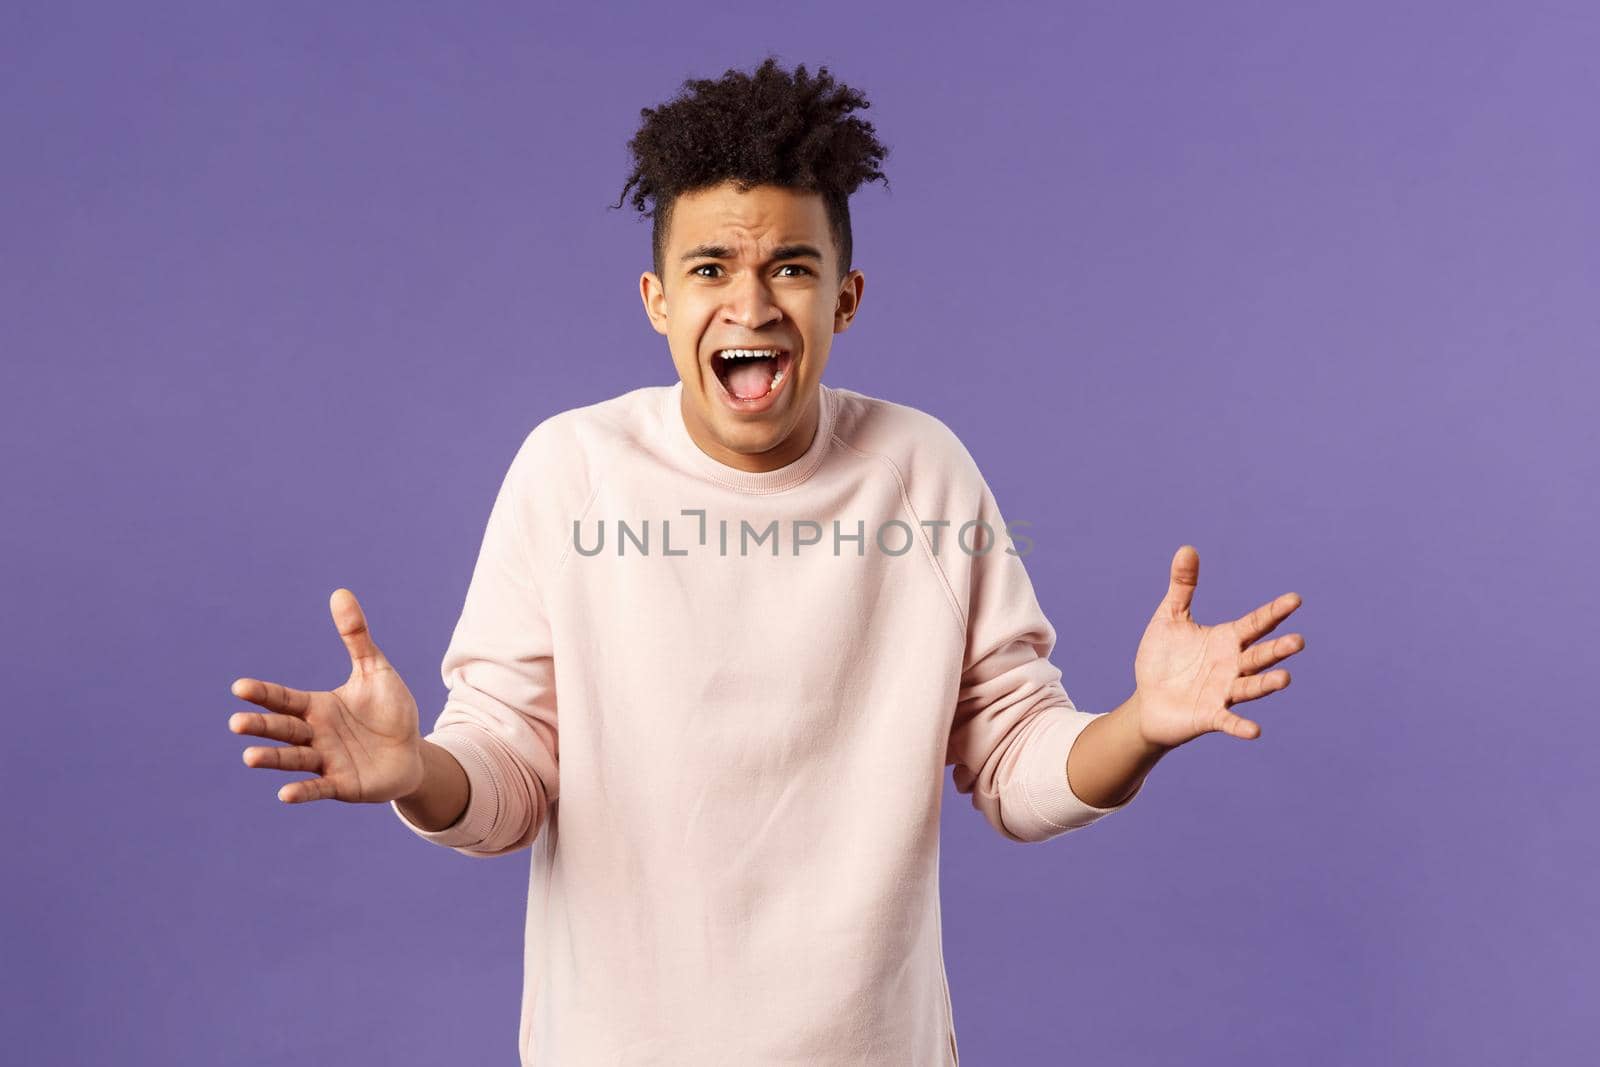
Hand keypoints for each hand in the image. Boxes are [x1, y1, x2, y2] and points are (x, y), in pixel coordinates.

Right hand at [228, 589, 425, 803]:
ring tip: (250, 757)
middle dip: (261, 727)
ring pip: (294, 759)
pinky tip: (285, 793)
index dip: (264, 694)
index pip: (284, 699)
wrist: (412, 752)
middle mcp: (315, 735)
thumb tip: (340, 592)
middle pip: (283, 729)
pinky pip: (319, 788)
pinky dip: (303, 790)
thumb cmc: (389, 711)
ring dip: (273, 759)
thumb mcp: (375, 670)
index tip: (239, 687)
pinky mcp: (342, 785)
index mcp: (316, 707)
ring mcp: (326, 761)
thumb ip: (356, 636)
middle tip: (236, 723)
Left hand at [1131, 545, 1304, 748]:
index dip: (1274, 612)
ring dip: (1267, 684)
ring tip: (1285, 678)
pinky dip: (1240, 725)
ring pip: (1251, 687)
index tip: (1295, 599)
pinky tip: (1253, 730)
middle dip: (1278, 649)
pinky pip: (1228, 720)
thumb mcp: (1170, 618)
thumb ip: (1182, 587)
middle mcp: (1233, 666)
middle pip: (1260, 655)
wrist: (1147, 701)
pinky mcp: (1210, 715)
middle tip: (1298, 641)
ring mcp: (1224, 692)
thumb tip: (1187, 548)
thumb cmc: (1163, 659)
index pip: (1256, 623)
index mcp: (1227, 640)